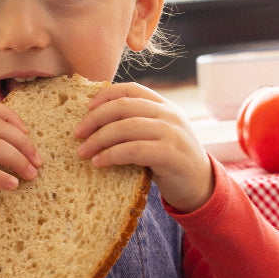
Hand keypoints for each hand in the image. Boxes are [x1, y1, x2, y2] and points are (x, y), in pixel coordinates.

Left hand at [74, 83, 213, 214]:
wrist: (201, 187)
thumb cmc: (172, 164)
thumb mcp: (158, 137)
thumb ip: (138, 126)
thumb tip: (98, 123)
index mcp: (165, 106)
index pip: (131, 90)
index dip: (105, 95)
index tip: (87, 108)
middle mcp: (169, 115)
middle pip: (123, 106)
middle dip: (95, 118)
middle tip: (77, 133)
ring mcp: (171, 133)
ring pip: (126, 127)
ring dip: (99, 139)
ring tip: (83, 151)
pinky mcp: (169, 155)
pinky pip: (133, 150)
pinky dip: (112, 155)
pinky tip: (98, 162)